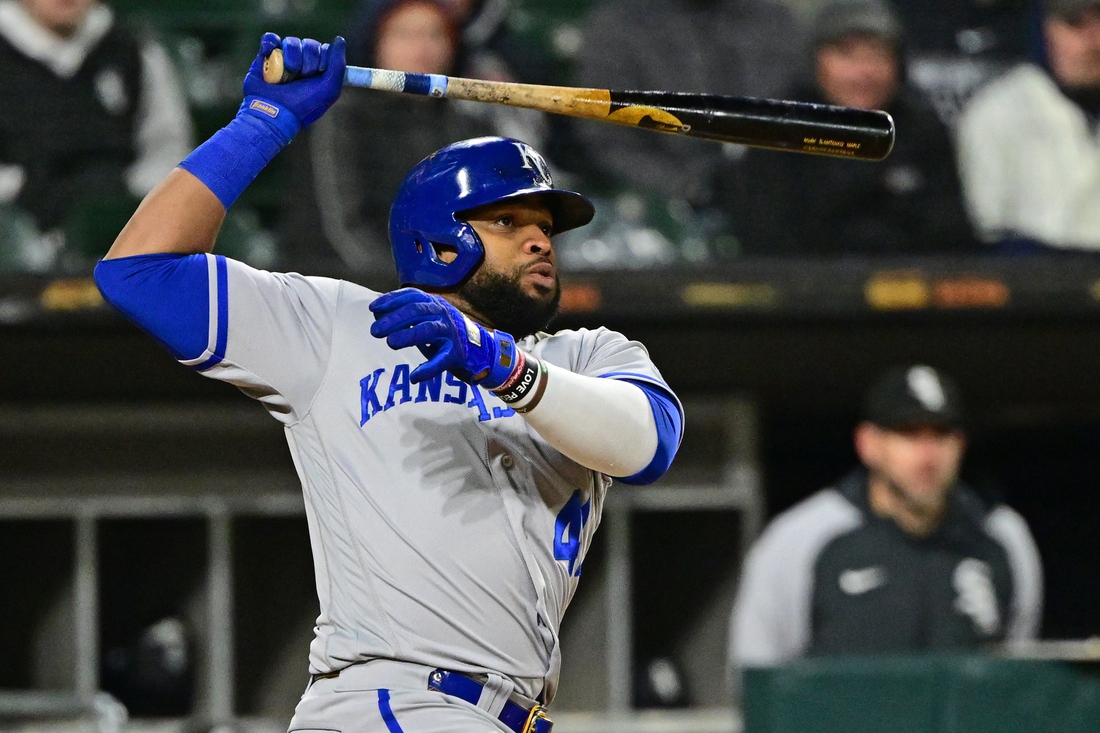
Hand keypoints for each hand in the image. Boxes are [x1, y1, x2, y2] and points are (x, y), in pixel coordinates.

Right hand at [240, 33, 345, 140]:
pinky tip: (269, 53)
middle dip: (308, 60)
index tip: (319, 73)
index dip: (323, 58)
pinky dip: (270, 43)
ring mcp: (284, 59)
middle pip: (310, 44)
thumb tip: (340, 40)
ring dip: (291, 57)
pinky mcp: (266, 56)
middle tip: (302, 76)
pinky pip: (270, 38)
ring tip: (286, 75)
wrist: (273, 114)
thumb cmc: (303, 105)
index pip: (325, 50)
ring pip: (291, 42)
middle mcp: (302, 63)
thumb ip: (338, 64)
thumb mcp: (329, 88)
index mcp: (318, 71)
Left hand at [369, 288, 518, 386]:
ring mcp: (452, 333)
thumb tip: (376, 312)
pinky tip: (415, 377)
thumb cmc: (447, 334)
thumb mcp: (428, 319)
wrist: (483, 351)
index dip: (391, 301)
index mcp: (435, 304)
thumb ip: (406, 316)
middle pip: (417, 311)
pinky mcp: (458, 354)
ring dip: (408, 335)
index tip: (373, 309)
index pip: (412, 296)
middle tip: (375, 331)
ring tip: (390, 343)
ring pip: (428, 330)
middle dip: (394, 320)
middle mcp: (444, 314)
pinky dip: (428, 370)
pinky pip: (441, 361)